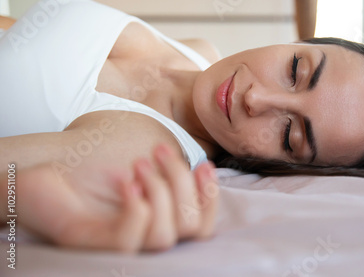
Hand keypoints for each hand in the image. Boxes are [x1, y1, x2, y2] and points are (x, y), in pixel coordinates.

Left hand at [15, 143, 218, 252]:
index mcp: (155, 225)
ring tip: (140, 162)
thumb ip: (167, 175)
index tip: (203, 164)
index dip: (211, 197)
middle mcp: (141, 242)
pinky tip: (124, 179)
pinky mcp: (88, 244)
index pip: (202, 227)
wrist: (34, 175)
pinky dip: (134, 206)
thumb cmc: (86, 173)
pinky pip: (127, 240)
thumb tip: (202, 164)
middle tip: (159, 149)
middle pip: (190, 228)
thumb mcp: (136, 170)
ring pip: (163, 238)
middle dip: (182, 182)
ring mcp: (114, 248)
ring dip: (159, 190)